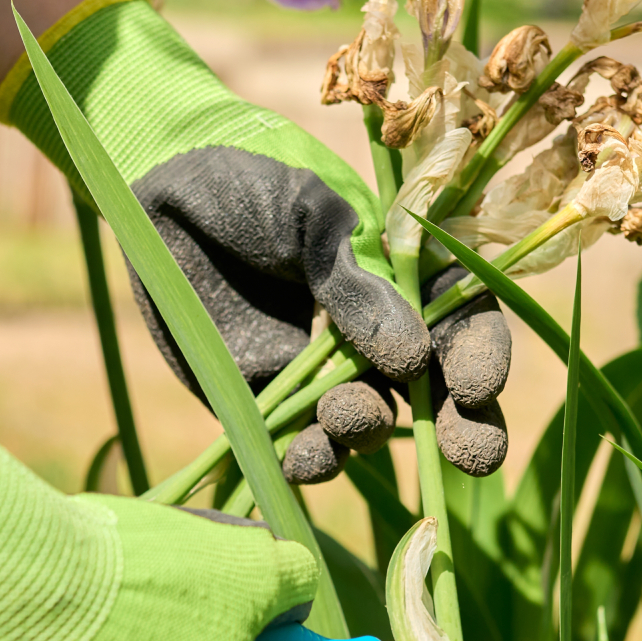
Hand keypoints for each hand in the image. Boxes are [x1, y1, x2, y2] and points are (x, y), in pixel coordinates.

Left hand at [1, 0, 512, 478]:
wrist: (161, 188)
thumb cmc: (248, 182)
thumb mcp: (311, 218)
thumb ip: (356, 285)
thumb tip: (413, 359)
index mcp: (401, 275)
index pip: (462, 321)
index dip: (480, 356)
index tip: (478, 388)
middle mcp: (373, 330)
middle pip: (435, 389)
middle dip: (460, 426)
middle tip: (473, 456)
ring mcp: (321, 369)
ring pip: (368, 421)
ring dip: (367, 431)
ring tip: (344, 415)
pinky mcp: (267, 397)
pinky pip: (303, 442)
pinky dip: (312, 458)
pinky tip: (304, 456)